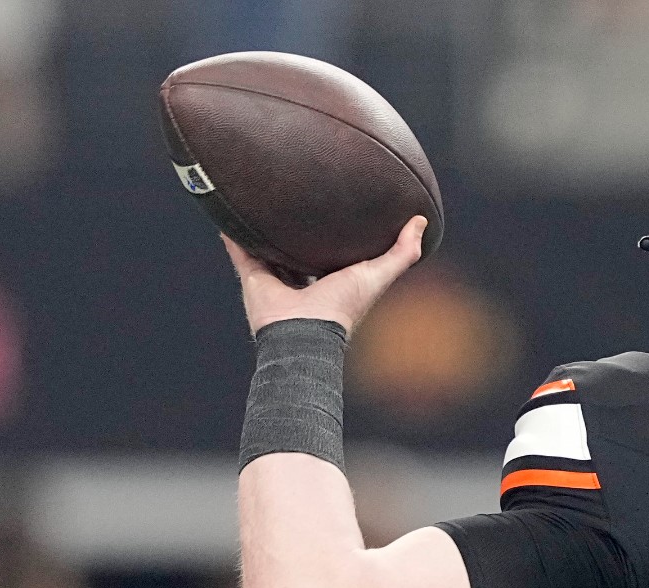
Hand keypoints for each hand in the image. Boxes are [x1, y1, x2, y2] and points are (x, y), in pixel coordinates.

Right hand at [223, 216, 426, 334]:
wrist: (304, 330)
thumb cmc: (343, 307)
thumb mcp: (379, 274)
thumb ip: (402, 253)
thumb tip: (420, 222)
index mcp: (332, 279)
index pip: (334, 251)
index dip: (338, 232)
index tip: (339, 206)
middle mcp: (304, 279)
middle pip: (299, 248)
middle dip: (299, 228)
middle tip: (296, 195)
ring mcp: (277, 279)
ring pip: (269, 248)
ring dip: (264, 228)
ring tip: (259, 198)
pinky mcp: (253, 278)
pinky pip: (240, 251)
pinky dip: (232, 235)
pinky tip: (228, 214)